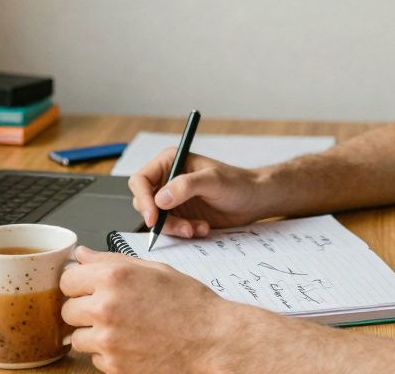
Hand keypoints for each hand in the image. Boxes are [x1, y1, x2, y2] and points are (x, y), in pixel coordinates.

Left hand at [60, 246, 237, 372]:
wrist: (212, 340)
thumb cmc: (189, 303)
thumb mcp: (154, 269)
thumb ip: (111, 260)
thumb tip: (81, 254)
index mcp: (114, 277)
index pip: (67, 279)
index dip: (79, 283)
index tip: (89, 288)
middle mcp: (106, 307)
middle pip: (67, 310)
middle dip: (84, 310)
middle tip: (110, 310)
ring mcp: (108, 339)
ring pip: (77, 338)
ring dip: (93, 334)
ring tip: (123, 328)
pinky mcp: (114, 365)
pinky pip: (94, 358)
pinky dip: (108, 354)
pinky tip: (131, 344)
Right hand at [128, 149, 269, 237]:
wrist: (254, 200)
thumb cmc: (237, 183)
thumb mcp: (213, 181)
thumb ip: (186, 186)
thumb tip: (160, 198)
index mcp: (170, 162)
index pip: (141, 180)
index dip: (143, 199)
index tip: (153, 217)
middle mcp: (167, 179)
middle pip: (144, 202)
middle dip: (161, 219)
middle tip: (183, 228)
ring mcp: (173, 199)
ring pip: (157, 219)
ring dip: (175, 228)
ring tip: (197, 228)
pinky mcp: (180, 215)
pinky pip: (170, 229)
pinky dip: (184, 232)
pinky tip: (202, 228)